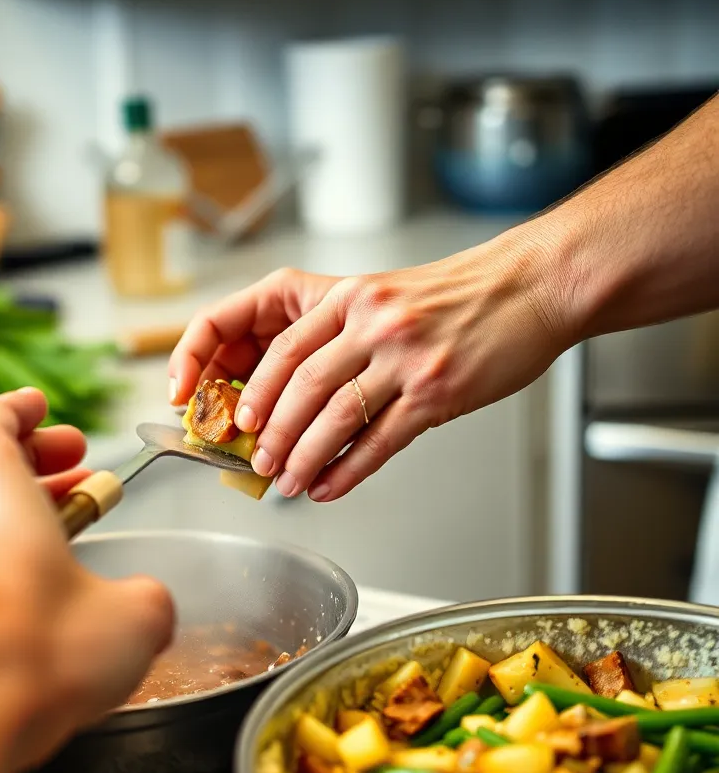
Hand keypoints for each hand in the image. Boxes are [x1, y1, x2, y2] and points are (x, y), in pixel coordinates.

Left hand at [0, 389, 174, 758]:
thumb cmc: (33, 640)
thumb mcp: (133, 612)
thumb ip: (144, 596)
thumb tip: (145, 607)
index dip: (27, 413)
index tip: (43, 409)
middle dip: (31, 466)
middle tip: (76, 472)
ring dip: (1, 512)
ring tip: (53, 533)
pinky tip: (11, 591)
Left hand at [170, 228, 567, 500]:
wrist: (534, 285)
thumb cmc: (462, 294)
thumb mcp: (388, 294)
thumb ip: (344, 332)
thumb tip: (301, 392)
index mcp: (353, 297)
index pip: (284, 347)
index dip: (253, 388)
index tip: (239, 417)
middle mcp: (375, 324)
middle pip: (301, 386)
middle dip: (271, 433)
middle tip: (258, 460)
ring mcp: (406, 359)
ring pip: (334, 418)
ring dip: (303, 458)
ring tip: (287, 482)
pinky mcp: (438, 393)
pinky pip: (380, 442)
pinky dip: (347, 471)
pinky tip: (328, 487)